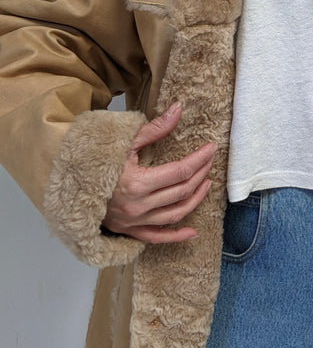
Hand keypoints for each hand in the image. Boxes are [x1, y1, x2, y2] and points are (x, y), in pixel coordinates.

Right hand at [102, 103, 216, 242]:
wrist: (67, 181)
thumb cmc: (94, 158)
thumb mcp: (124, 141)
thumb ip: (154, 128)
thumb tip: (178, 109)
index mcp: (137, 183)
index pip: (180, 171)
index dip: (200, 159)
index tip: (211, 148)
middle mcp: (138, 206)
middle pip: (182, 191)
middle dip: (200, 174)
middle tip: (209, 161)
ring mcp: (133, 221)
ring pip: (175, 214)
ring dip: (195, 199)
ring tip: (206, 184)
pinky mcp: (128, 231)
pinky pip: (157, 238)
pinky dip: (176, 236)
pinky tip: (192, 231)